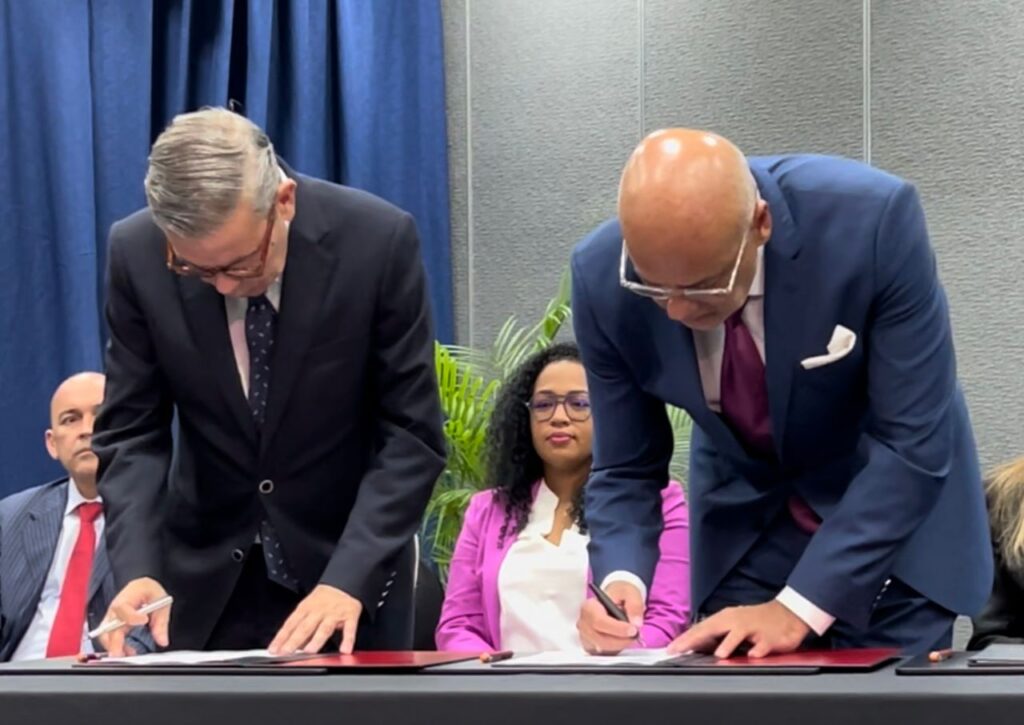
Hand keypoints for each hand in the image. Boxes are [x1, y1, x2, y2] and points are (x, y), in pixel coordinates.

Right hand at [99, 577, 170, 655]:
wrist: (141, 588)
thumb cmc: (149, 591)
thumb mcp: (162, 602)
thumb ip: (161, 622)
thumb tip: (162, 640)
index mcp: (130, 594)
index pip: (123, 606)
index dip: (131, 615)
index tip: (143, 621)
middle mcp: (116, 606)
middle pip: (109, 624)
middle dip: (115, 641)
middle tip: (124, 653)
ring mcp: (112, 616)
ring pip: (105, 634)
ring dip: (115, 647)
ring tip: (128, 654)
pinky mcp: (111, 625)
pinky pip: (108, 638)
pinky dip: (116, 647)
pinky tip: (127, 652)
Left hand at [269, 584, 362, 654]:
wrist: (345, 583)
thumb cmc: (323, 599)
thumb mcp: (308, 607)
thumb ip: (300, 626)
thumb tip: (287, 644)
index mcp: (305, 608)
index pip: (290, 624)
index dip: (281, 637)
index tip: (274, 649)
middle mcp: (318, 611)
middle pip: (305, 627)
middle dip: (295, 640)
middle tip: (287, 651)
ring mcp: (334, 613)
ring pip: (324, 627)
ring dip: (317, 640)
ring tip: (310, 651)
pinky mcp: (350, 615)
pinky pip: (350, 629)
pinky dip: (348, 639)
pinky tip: (345, 650)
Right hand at [576, 582, 643, 654]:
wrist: (615, 600)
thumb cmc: (619, 595)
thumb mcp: (630, 593)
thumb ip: (634, 606)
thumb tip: (636, 623)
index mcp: (589, 607)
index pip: (599, 621)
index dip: (617, 628)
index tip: (633, 630)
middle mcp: (584, 622)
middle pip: (600, 638)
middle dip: (621, 639)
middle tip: (636, 634)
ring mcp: (586, 636)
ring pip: (603, 647)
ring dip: (620, 644)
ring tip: (630, 635)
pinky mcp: (591, 646)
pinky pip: (604, 652)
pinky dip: (616, 648)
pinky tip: (622, 639)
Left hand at [668, 600, 810, 657]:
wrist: (787, 614)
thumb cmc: (757, 622)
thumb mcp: (734, 626)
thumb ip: (716, 635)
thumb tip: (695, 646)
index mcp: (725, 619)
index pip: (700, 629)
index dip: (685, 639)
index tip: (670, 649)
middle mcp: (736, 621)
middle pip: (712, 628)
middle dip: (695, 639)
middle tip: (680, 649)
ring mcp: (753, 628)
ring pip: (738, 634)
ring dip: (728, 643)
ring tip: (719, 655)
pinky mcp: (770, 636)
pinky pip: (763, 644)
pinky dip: (757, 649)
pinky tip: (752, 654)